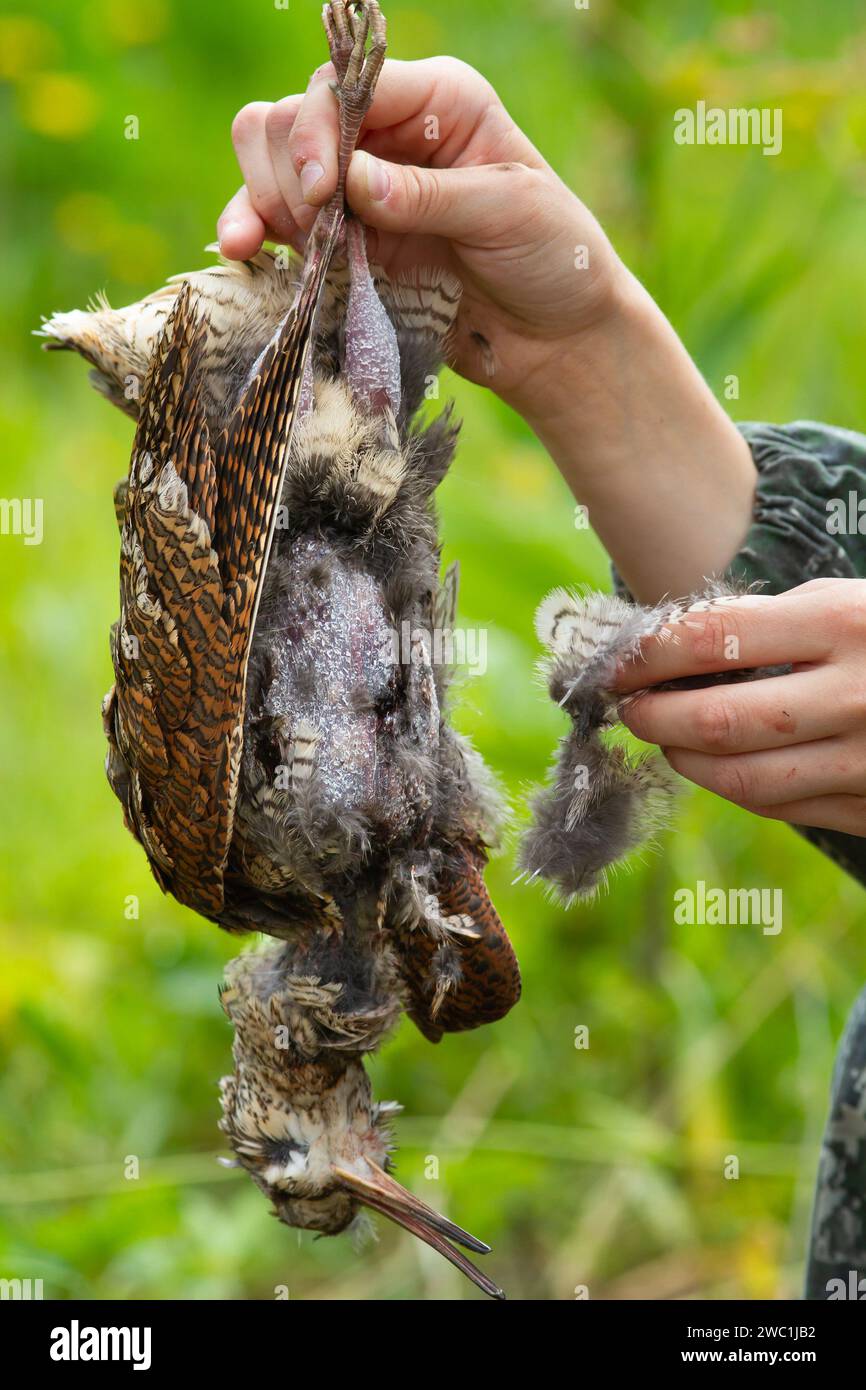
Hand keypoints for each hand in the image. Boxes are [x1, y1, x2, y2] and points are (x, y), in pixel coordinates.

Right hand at [218, 57, 622, 404]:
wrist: (556, 338)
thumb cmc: (552, 259)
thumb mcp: (503, 213)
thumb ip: (426, 196)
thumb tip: (351, 181)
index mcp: (436, 100)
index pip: (345, 86)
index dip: (319, 129)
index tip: (324, 193)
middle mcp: (386, 133)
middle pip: (290, 116)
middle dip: (288, 169)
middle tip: (317, 226)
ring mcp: (358, 190)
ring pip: (268, 162)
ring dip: (263, 201)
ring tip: (285, 247)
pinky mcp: (342, 245)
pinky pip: (274, 224)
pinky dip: (252, 233)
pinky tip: (244, 254)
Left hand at [614, 579, 865, 836]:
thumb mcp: (845, 600)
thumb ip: (767, 619)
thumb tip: (672, 648)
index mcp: (841, 625)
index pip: (712, 640)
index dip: (649, 655)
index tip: (617, 664)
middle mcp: (854, 695)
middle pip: (717, 721)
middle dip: (654, 716)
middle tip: (628, 706)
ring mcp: (864, 759)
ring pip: (743, 778)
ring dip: (685, 759)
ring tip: (665, 736)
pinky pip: (781, 807)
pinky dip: (733, 785)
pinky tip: (715, 762)